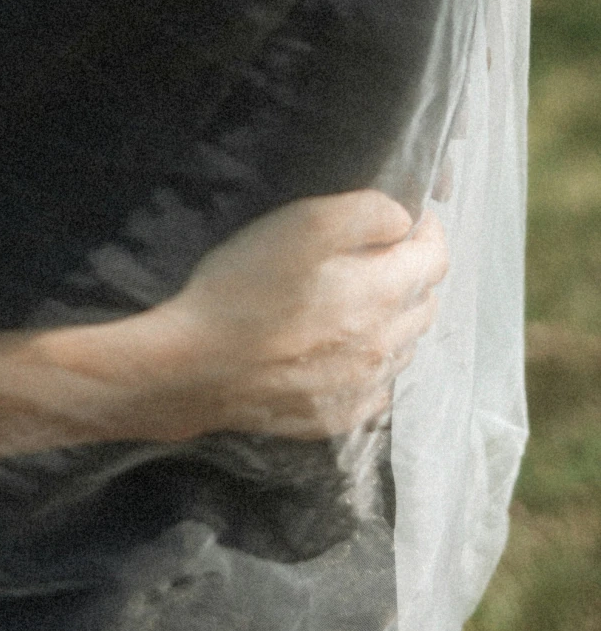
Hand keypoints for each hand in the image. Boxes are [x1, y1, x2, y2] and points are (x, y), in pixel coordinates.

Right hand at [33, 191, 446, 444]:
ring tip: (355, 296)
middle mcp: (386, 347)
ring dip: (395, 317)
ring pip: (405, 345)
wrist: (195, 369)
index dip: (426, 229)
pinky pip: (378, 385)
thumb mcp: (300, 225)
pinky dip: (372, 360)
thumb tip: (404, 218)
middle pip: (425, 302)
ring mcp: (364, 388)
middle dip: (411, 271)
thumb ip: (364, 213)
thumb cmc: (243, 288)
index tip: (404, 215)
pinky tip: (341, 348)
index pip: (437, 257)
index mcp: (383, 295)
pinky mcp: (338, 416)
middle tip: (374, 251)